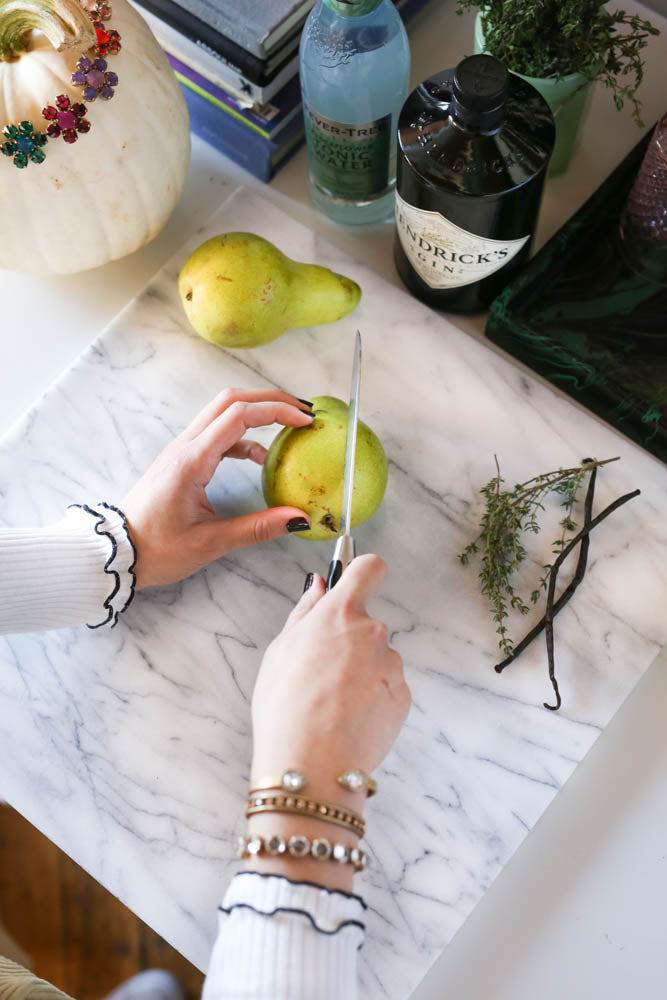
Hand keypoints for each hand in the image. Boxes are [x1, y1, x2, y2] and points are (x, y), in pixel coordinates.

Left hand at [121, 389, 314, 588]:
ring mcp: (182, 450)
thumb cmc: (157, 550)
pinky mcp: (182, 459)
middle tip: (303, 411)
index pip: (238, 416)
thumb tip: (298, 519)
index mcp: (192, 461)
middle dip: (270, 399)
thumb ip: (258, 528)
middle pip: (230, 400)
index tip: (305, 420)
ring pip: (222, 412)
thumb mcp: (211, 543)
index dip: (276, 410)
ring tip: (288, 427)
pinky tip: (260, 458)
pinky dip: (243, 435)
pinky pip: (216, 433)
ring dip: (256, 412)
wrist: (116, 553)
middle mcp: (185, 446)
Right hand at [246, 556, 410, 888]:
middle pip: (366, 624)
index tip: (358, 580)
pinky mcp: (404, 697)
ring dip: (361, 674)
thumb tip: (319, 584)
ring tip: (331, 705)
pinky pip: (388, 688)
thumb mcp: (279, 651)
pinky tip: (348, 720)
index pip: (369, 568)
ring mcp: (392, 666)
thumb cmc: (286, 707)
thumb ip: (305, 611)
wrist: (312, 764)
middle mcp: (372, 633)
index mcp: (340, 614)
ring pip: (377, 659)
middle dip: (349, 641)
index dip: (364, 571)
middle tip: (321, 673)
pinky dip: (373, 699)